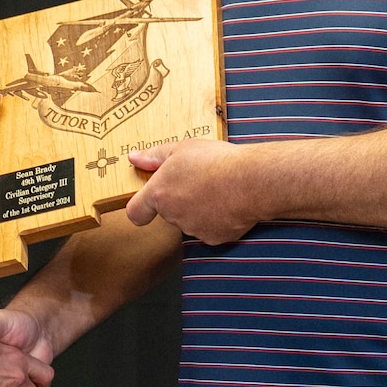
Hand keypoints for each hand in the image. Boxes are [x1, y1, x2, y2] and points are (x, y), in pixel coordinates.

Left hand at [126, 140, 256, 244]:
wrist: (252, 181)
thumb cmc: (218, 162)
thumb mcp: (181, 148)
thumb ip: (153, 156)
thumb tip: (134, 158)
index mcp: (160, 194)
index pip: (135, 213)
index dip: (140, 209)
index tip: (147, 204)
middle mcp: (172, 215)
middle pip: (168, 212)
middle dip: (179, 199)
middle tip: (198, 180)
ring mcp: (193, 229)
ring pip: (190, 220)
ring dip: (198, 209)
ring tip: (217, 189)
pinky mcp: (213, 238)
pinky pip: (210, 229)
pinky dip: (217, 219)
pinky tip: (228, 203)